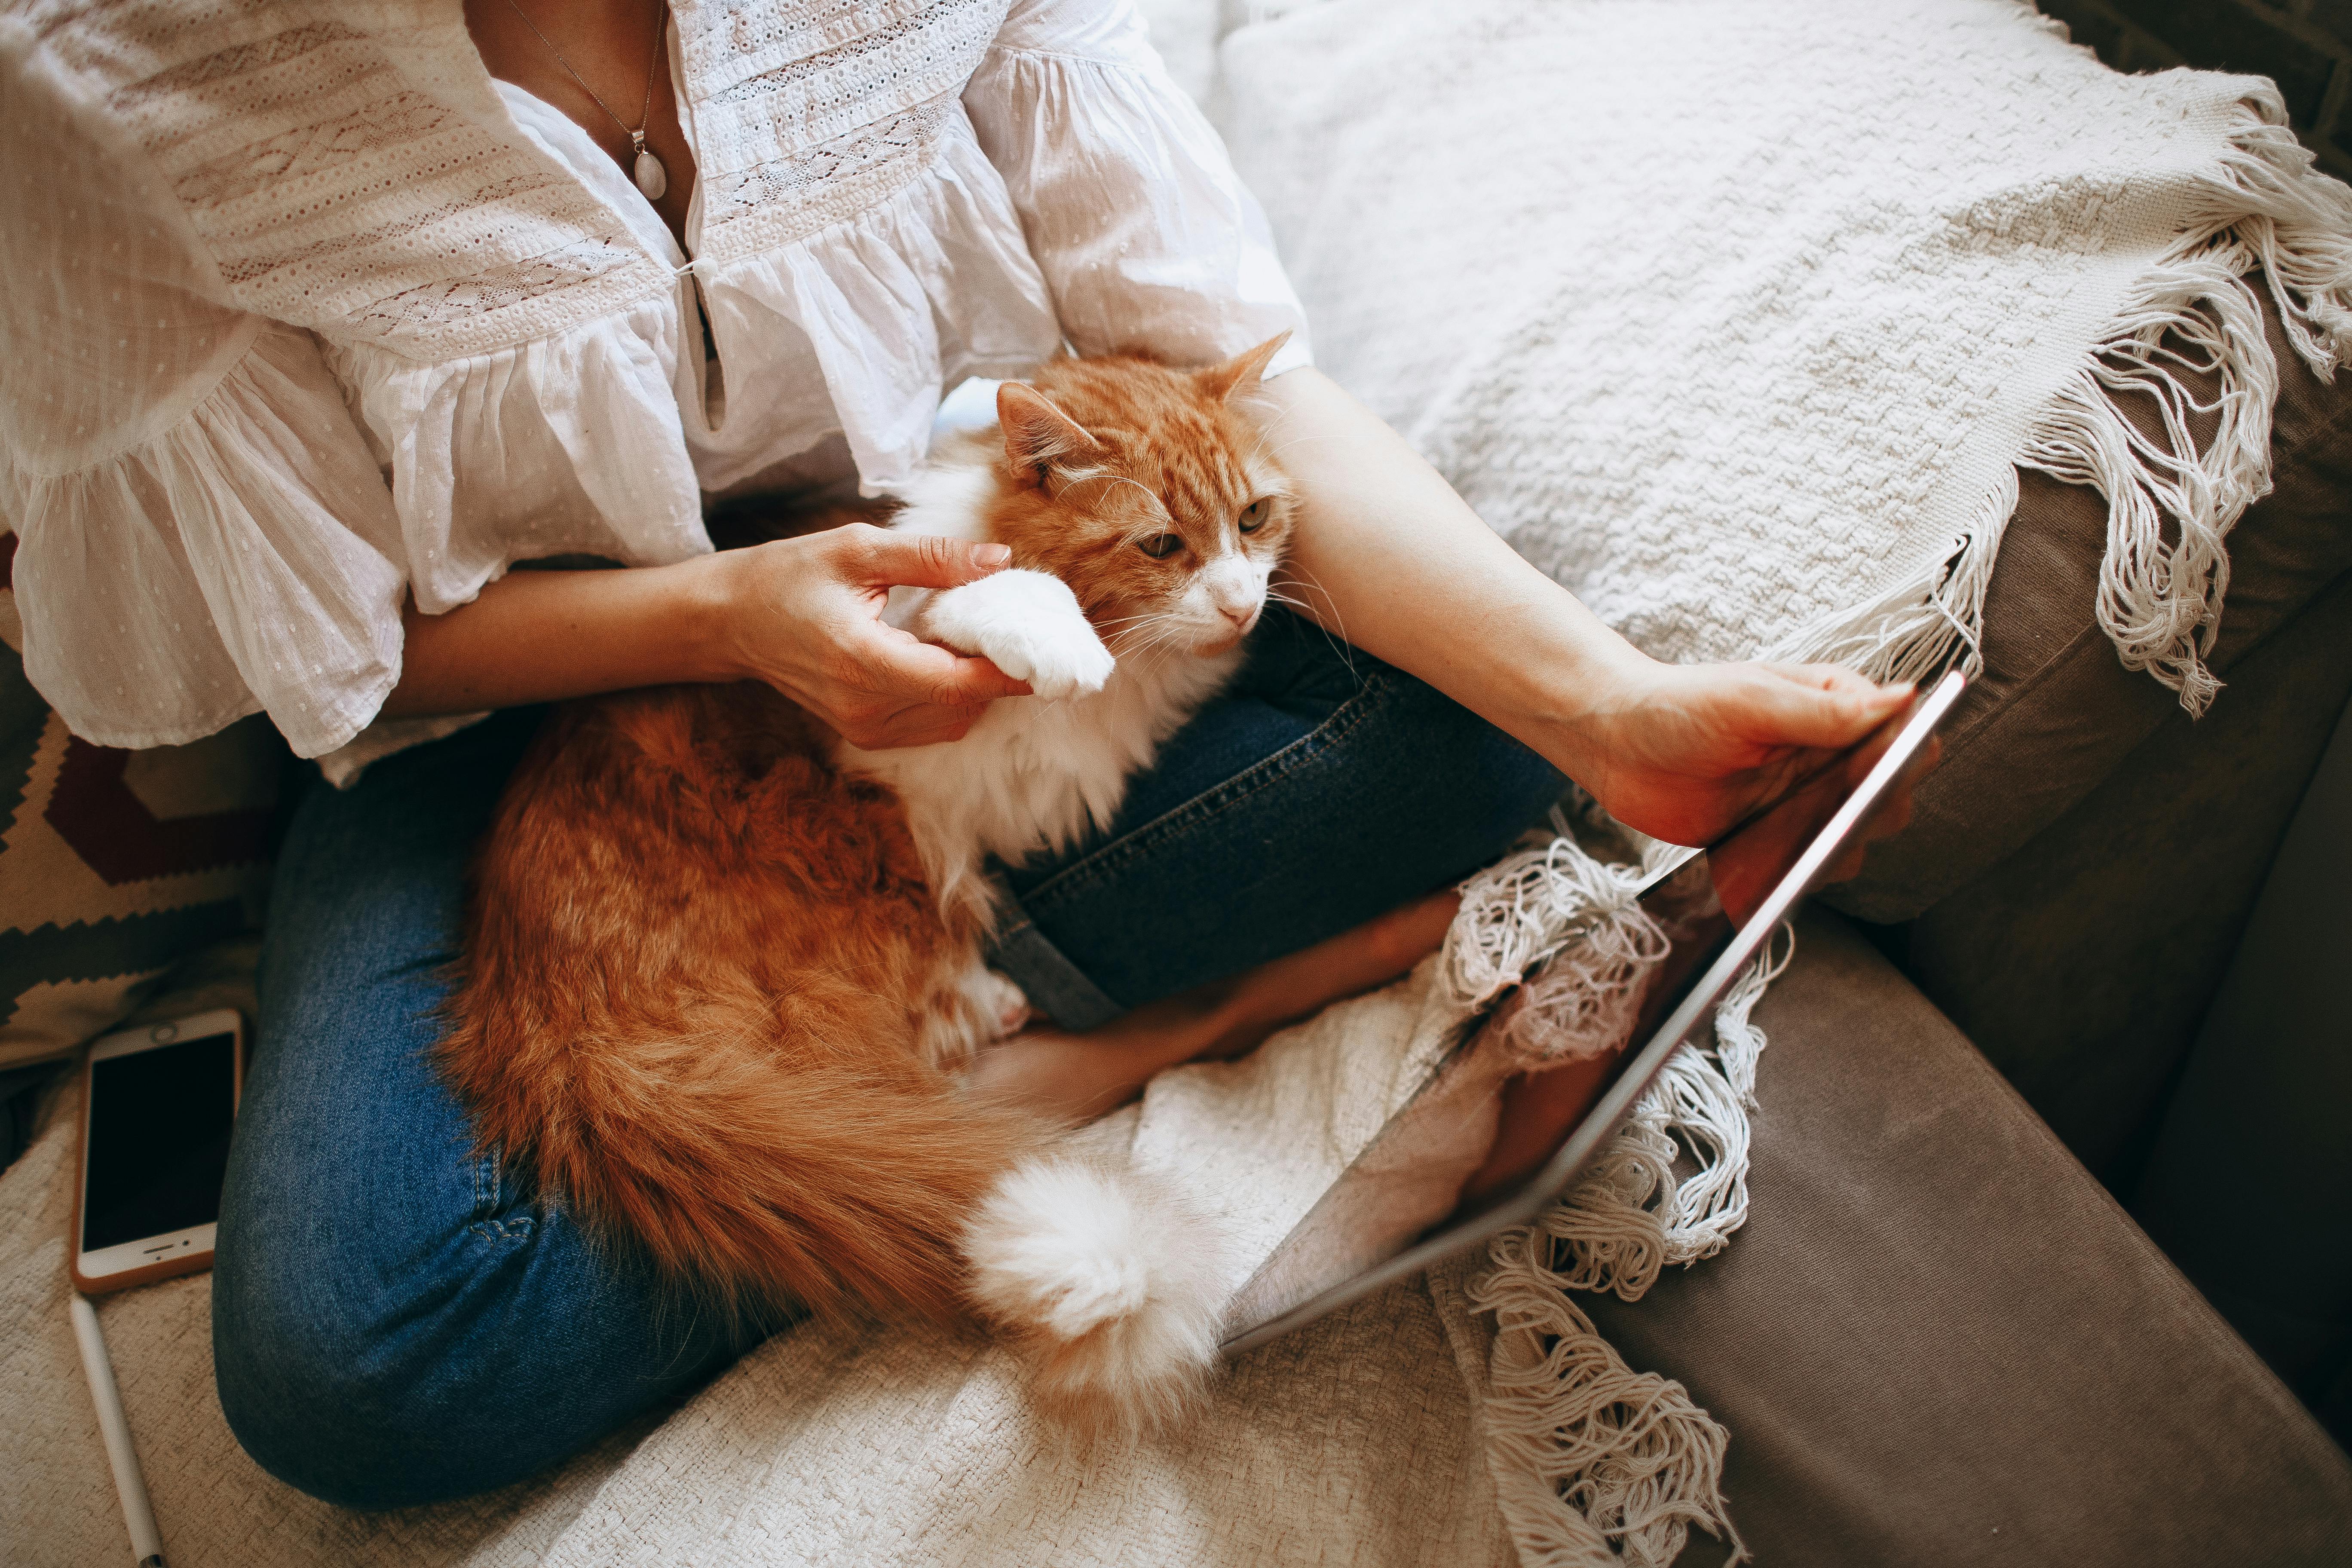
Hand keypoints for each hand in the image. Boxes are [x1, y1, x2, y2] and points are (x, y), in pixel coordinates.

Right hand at [717, 523, 1032, 747]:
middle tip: (1022, 629)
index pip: (958, 683)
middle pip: (963, 704)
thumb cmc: (790, 575)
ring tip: (985, 638)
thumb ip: (932, 558)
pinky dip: (955, 696)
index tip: (1048, 649)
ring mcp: (864, 728)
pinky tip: (951, 658)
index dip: (1010, 671)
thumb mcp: (858, 549)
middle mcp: (865, 708)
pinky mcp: (865, 733)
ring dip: (978, 685)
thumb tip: (1000, 559)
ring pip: (953, 719)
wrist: (733, 620)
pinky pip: (933, 724)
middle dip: (999, 672)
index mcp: (862, 661)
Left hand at [1566, 660, 1916, 846]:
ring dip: (1832, 849)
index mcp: (1837, 709)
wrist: (1617, 746)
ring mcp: (1805, 802)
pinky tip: (1762, 867)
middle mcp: (1830, 757)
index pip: (1904, 735)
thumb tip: (1902, 699)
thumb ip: (1823, 710)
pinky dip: (1793, 875)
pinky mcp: (1776, 839)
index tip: (1869, 774)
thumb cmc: (1679, 706)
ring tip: (1788, 841)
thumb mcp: (1750, 700)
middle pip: (1891, 797)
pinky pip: (1805, 868)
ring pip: (1854, 841)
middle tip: (1829, 815)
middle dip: (1870, 811)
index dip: (1901, 758)